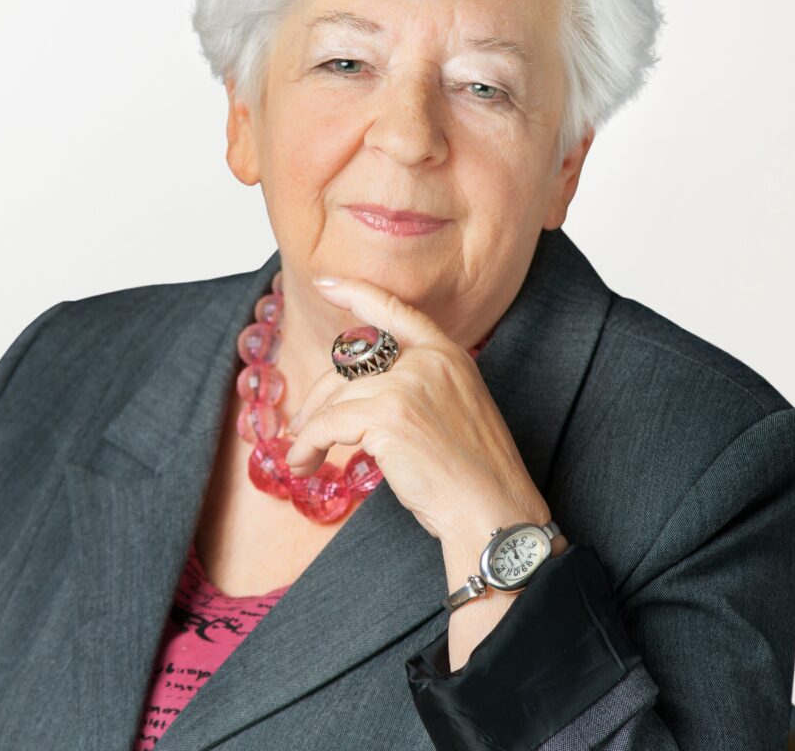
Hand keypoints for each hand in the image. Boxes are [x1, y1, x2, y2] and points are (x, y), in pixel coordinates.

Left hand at [283, 275, 555, 543]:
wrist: (494, 513)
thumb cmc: (476, 476)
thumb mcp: (457, 411)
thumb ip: (419, 387)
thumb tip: (360, 395)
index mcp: (449, 354)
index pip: (395, 310)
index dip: (356, 292)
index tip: (325, 282)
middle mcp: (429, 360)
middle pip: (352, 361)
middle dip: (319, 394)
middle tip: (300, 425)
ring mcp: (408, 385)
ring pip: (337, 396)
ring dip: (311, 429)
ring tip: (302, 457)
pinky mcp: (389, 416)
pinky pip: (329, 424)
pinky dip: (309, 445)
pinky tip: (305, 464)